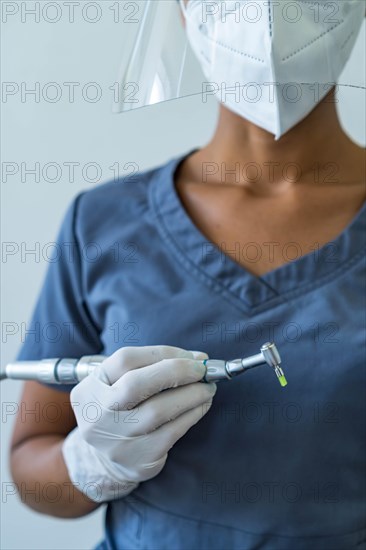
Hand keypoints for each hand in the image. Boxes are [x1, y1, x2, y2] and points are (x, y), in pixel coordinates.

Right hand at [62, 345, 215, 501]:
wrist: (102, 461)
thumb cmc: (119, 411)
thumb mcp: (117, 385)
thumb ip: (151, 367)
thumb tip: (198, 358)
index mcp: (89, 388)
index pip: (125, 360)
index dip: (163, 353)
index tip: (190, 355)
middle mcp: (97, 414)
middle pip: (136, 384)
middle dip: (177, 371)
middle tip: (202, 369)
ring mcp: (116, 439)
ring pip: (159, 410)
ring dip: (192, 394)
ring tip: (207, 387)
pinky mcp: (138, 458)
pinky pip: (173, 431)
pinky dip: (193, 414)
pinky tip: (201, 405)